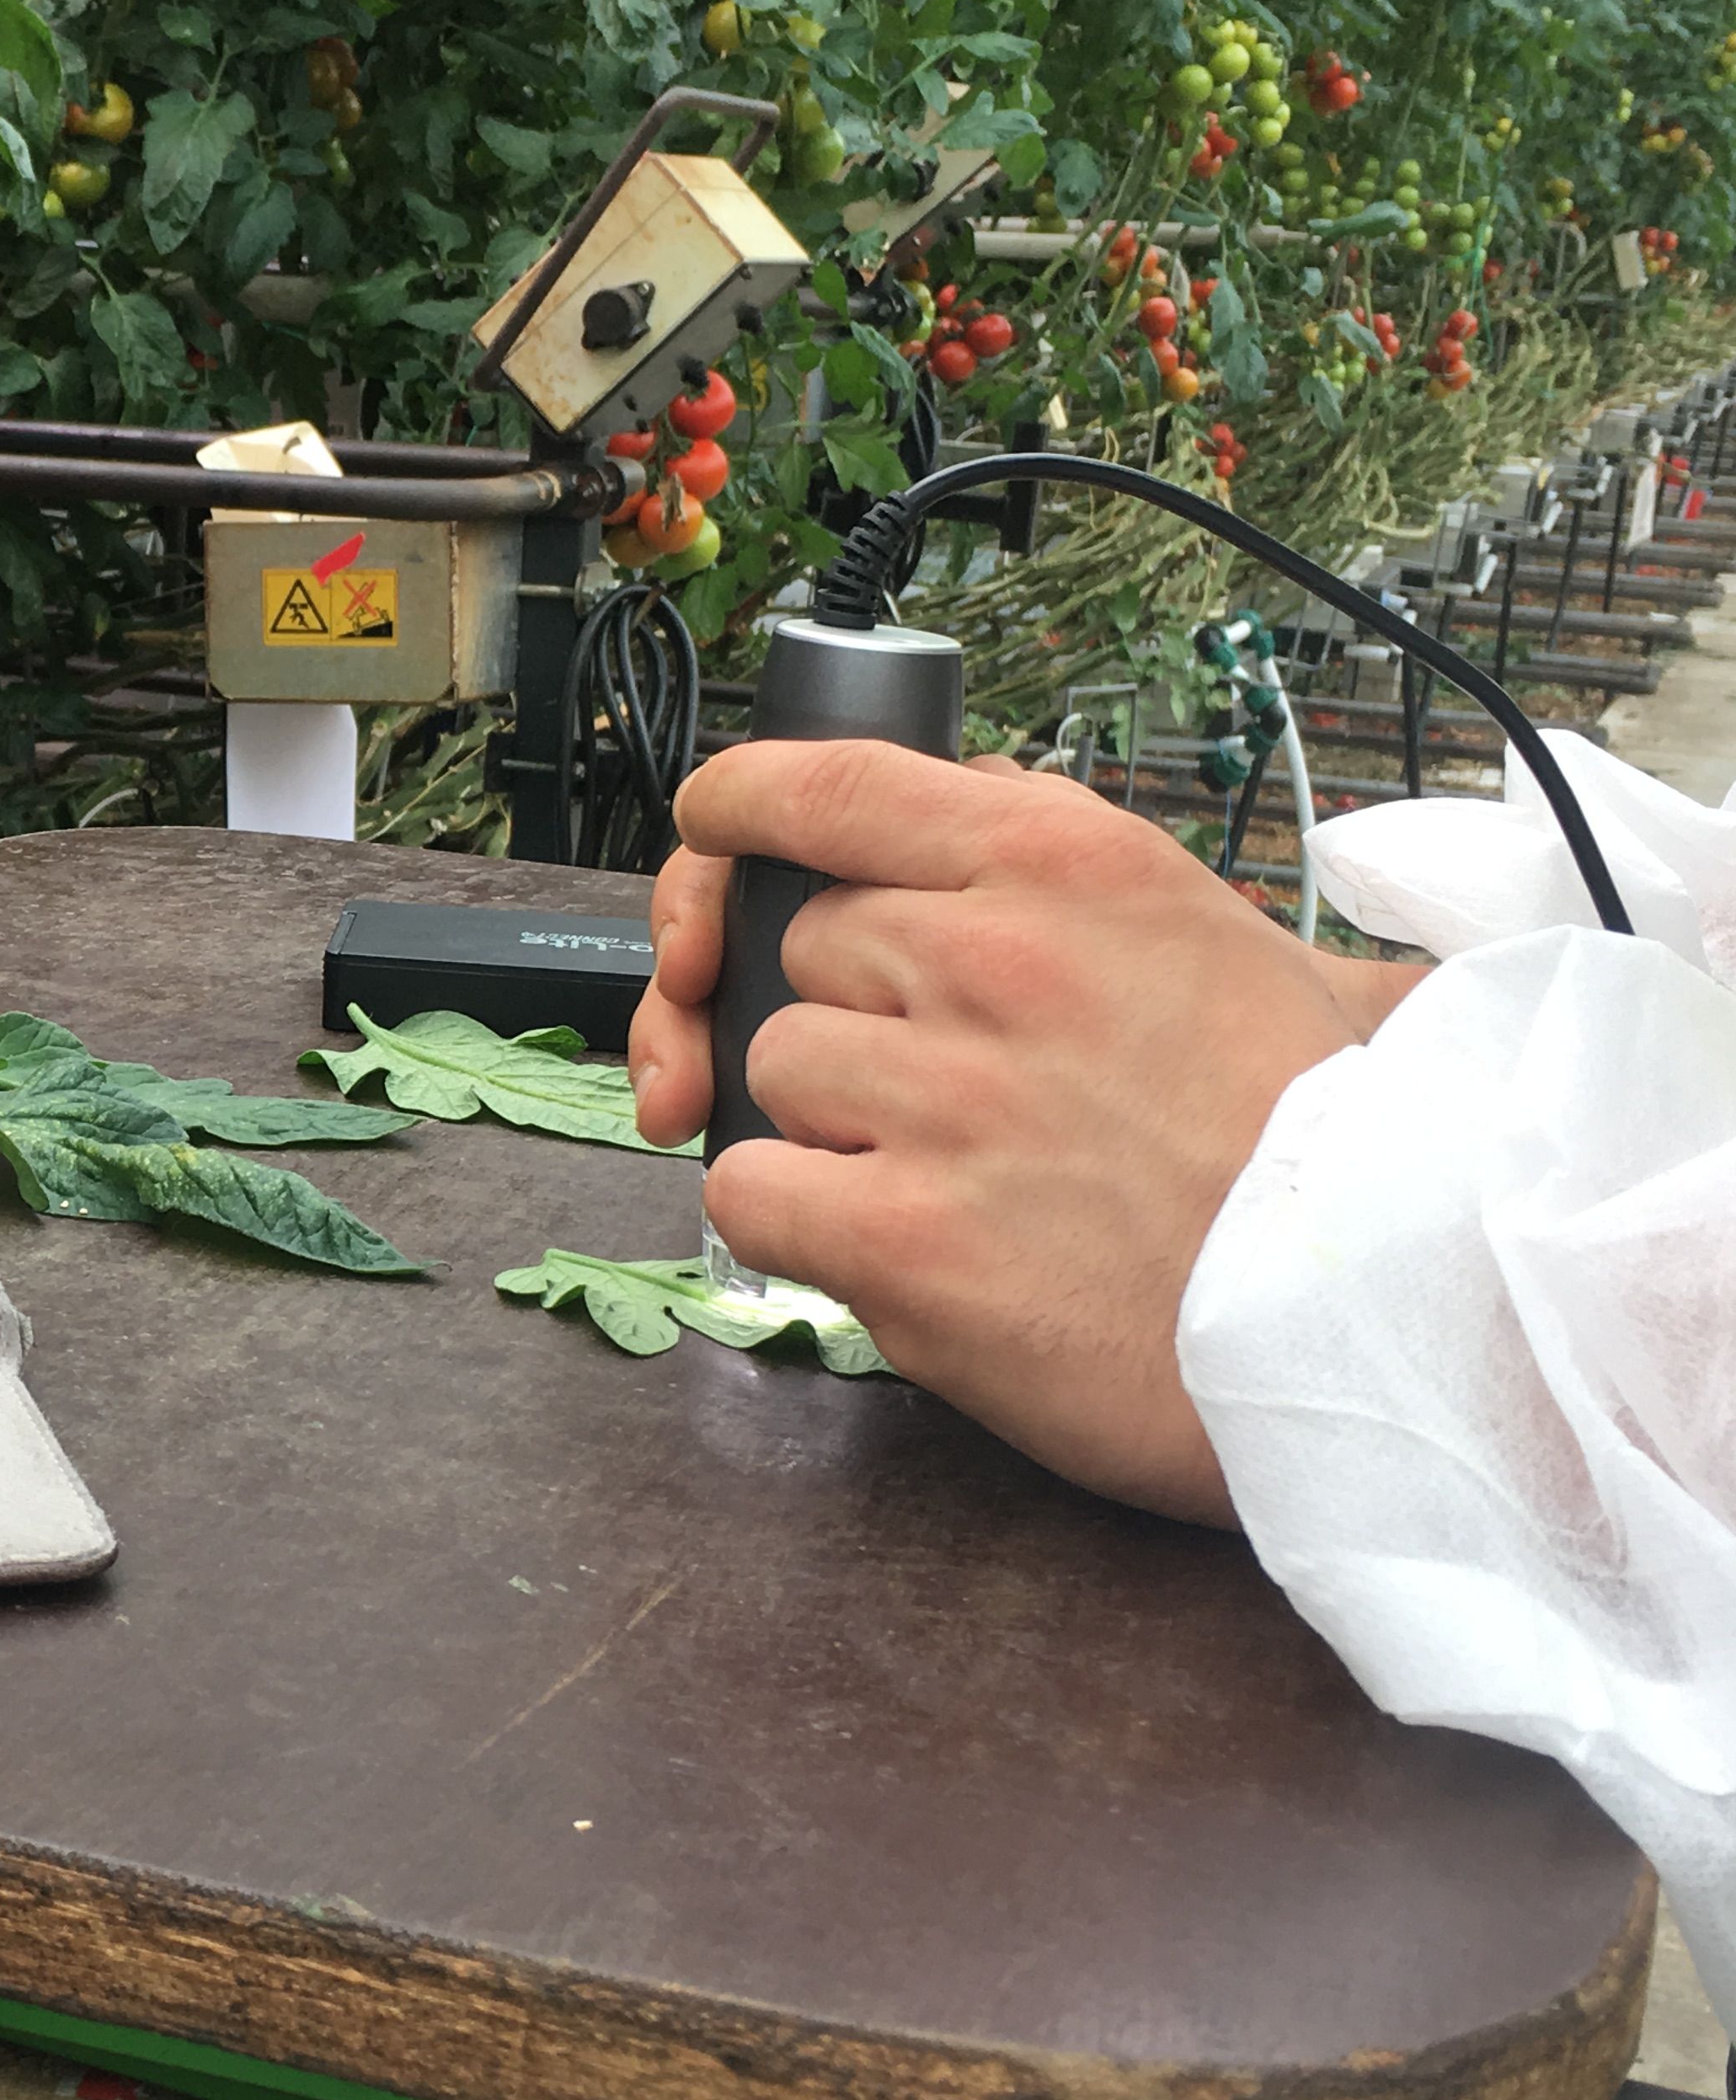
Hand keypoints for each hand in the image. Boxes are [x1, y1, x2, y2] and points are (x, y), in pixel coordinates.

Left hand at [627, 742, 1370, 1525]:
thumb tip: (977, 807)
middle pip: (802, 949)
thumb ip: (1083, 883)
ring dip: (831, 1127)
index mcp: (1067, 863)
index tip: (712, 826)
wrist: (1387, 1313)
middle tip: (946, 1088)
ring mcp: (941, 1099)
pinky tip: (895, 1245)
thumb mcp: (1235, 941)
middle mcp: (990, 959)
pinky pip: (748, 1191)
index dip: (743, 805)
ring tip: (964, 1177)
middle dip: (849, 1014)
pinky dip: (793, 1221)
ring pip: (773, 1070)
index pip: (829, 785)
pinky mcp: (903, 1238)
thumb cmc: (1321, 1140)